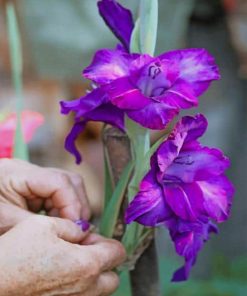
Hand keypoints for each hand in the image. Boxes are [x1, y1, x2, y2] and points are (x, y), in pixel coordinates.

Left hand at [0, 158, 89, 232]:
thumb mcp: (5, 223)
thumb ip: (41, 224)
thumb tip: (74, 229)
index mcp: (18, 173)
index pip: (59, 181)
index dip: (73, 204)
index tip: (76, 228)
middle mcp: (29, 171)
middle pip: (69, 180)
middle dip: (76, 206)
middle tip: (76, 230)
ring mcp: (33, 178)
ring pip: (68, 187)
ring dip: (72, 208)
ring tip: (67, 229)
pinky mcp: (34, 187)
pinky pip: (58, 195)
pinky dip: (63, 210)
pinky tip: (58, 224)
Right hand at [0, 215, 125, 295]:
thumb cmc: (16, 253)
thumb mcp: (46, 225)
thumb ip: (73, 227)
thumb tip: (84, 231)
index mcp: (86, 264)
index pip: (117, 253)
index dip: (108, 242)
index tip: (93, 237)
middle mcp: (85, 287)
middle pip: (112, 277)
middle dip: (104, 261)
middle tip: (85, 249)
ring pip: (98, 290)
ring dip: (93, 274)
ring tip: (71, 260)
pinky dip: (79, 285)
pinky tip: (61, 273)